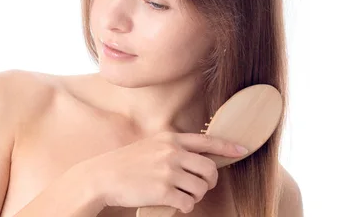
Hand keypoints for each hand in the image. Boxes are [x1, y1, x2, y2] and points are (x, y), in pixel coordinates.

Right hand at [80, 131, 248, 213]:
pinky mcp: (163, 191)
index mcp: (170, 139)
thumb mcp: (151, 145)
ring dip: (195, 196)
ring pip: (201, 188)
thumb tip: (199, 158)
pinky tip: (173, 203)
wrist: (103, 176)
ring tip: (181, 195)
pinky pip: (188, 204)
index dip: (227, 147)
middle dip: (210, 181)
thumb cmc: (127, 162)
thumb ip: (173, 148)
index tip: (242, 151)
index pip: (207, 141)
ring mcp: (168, 172)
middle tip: (201, 186)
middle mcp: (172, 152)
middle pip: (210, 169)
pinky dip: (184, 206)